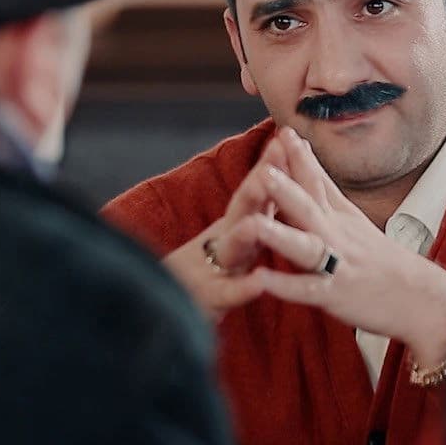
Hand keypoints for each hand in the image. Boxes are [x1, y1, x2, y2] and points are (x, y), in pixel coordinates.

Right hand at [161, 138, 288, 320]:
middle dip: (260, 180)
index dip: (271, 166)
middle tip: (278, 153)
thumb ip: (250, 215)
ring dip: (243, 231)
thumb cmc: (205, 275)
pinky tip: (257, 282)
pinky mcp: (207, 301)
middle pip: (242, 207)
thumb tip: (271, 182)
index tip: (288, 137)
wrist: (157, 307)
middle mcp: (224, 242)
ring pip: (231, 247)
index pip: (256, 193)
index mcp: (235, 228)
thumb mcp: (233, 242)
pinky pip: (226, 294)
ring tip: (258, 219)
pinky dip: (242, 288)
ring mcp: (213, 269)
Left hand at [249, 127, 445, 369]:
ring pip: (306, 247)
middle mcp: (337, 237)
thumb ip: (327, 190)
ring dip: (279, 235)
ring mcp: (337, 266)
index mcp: (340, 218)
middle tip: (264, 167)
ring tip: (253, 223)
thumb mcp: (354, 220)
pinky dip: (284, 285)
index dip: (300, 157)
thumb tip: (305, 155)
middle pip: (309, 208)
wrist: (422, 300)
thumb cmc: (383, 260)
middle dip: (286, 188)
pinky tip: (261, 279)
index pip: (319, 181)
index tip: (282, 130)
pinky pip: (307, 290)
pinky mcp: (335, 296)